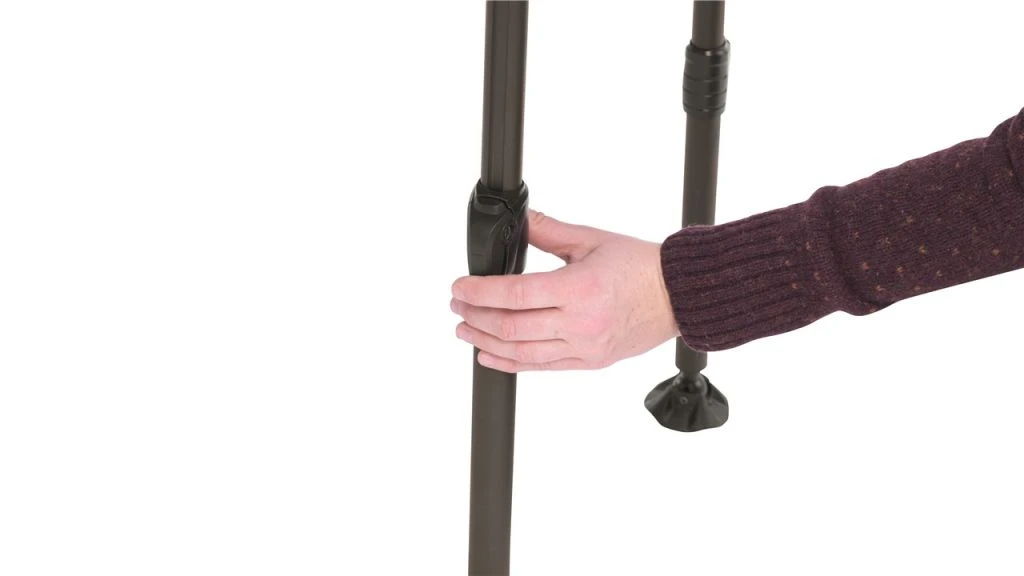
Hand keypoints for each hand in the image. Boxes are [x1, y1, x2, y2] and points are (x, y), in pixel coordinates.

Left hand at [450, 209, 679, 371]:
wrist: (677, 296)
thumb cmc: (640, 266)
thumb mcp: (592, 240)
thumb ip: (549, 232)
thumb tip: (520, 219)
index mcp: (580, 289)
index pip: (515, 294)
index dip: (480, 292)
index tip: (460, 286)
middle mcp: (580, 323)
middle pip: (511, 327)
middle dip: (475, 316)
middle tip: (457, 305)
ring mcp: (584, 347)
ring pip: (521, 352)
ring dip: (486, 342)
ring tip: (465, 329)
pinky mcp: (588, 362)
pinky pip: (541, 368)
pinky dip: (510, 363)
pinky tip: (489, 355)